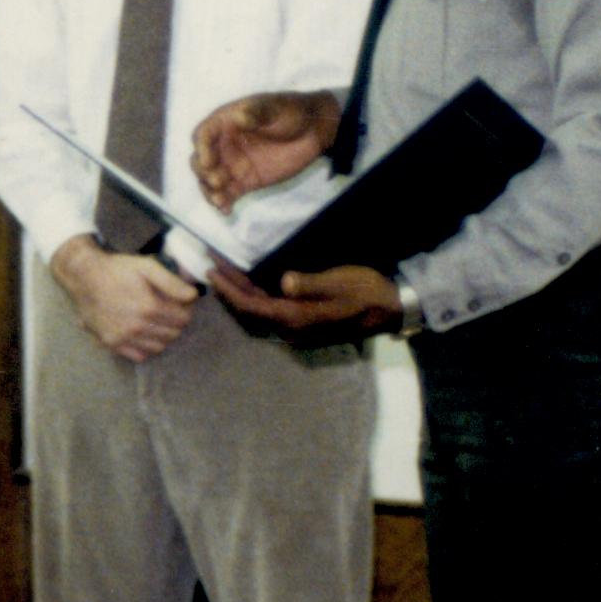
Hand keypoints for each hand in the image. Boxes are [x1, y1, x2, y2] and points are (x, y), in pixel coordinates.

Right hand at [49, 236, 200, 360]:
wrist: (85, 278)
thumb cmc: (118, 270)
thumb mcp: (147, 267)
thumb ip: (172, 282)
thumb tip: (193, 295)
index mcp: (150, 307)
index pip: (183, 318)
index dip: (186, 310)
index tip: (181, 303)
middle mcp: (138, 327)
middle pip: (173, 334)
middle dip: (176, 322)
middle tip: (170, 311)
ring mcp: (124, 338)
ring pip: (159, 347)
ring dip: (163, 336)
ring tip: (157, 321)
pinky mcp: (112, 344)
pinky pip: (139, 356)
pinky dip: (146, 347)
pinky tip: (142, 332)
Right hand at [189, 90, 341, 210]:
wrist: (314, 131)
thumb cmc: (292, 111)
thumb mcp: (276, 107)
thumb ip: (257, 112)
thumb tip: (239, 117)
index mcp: (226, 123)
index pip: (203, 135)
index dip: (202, 148)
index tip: (209, 162)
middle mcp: (225, 145)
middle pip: (201, 160)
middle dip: (203, 172)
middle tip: (218, 181)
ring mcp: (234, 164)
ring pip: (210, 180)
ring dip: (209, 191)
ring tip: (220, 201)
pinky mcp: (245, 182)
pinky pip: (227, 194)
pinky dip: (223, 203)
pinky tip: (227, 210)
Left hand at [207, 260, 398, 340]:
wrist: (389, 311)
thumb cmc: (365, 291)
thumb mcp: (340, 282)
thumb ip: (311, 284)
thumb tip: (285, 281)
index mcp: (297, 319)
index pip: (251, 307)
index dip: (228, 290)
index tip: (211, 271)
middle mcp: (292, 331)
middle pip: (249, 315)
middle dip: (228, 293)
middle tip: (211, 269)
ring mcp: (297, 332)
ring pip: (257, 317)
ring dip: (239, 298)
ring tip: (224, 277)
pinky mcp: (302, 327)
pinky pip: (268, 316)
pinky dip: (254, 302)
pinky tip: (250, 288)